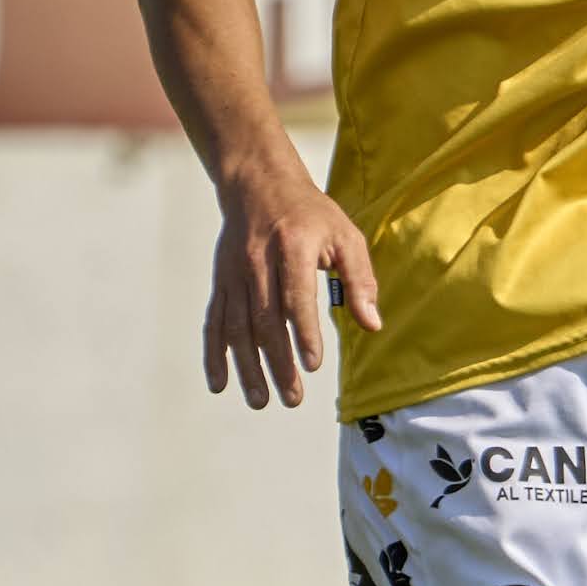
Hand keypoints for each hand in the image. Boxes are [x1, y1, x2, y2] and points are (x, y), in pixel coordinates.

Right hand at [204, 156, 382, 410]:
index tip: (312, 364)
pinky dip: (214, 354)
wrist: (258, 184)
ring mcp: (234, 274)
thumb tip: (372, 324)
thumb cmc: (312, 215)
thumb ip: (360, 279)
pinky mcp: (220, 282)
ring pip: (237, 327)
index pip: (296, 295)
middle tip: (293, 398)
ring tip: (261, 401)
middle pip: (265, 320)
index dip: (304, 331)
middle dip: (278, 363)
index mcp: (294, 246)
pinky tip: (219, 384)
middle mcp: (258, 262)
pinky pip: (214, 322)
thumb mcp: (346, 235)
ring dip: (247, 368)